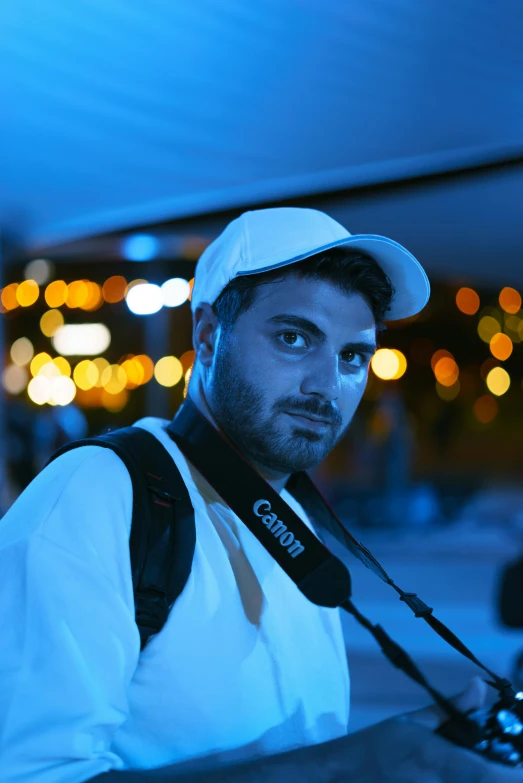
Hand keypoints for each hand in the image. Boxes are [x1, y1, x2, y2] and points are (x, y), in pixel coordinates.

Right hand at [334, 678, 522, 781]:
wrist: (339, 779)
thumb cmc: (376, 748)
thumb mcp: (411, 722)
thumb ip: (452, 708)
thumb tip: (480, 685)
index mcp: (439, 761)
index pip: (491, 777)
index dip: (514, 774)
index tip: (519, 766)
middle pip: (486, 782)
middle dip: (500, 775)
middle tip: (502, 766)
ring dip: (481, 777)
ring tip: (473, 770)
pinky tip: (455, 777)